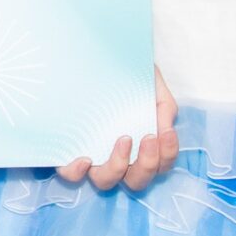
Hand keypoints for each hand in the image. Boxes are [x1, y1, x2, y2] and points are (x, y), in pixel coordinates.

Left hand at [58, 68, 181, 191]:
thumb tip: (165, 130)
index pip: (159, 165)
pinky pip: (71, 174)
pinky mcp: (69, 150)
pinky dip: (78, 172)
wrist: (100, 53)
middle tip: (148, 137)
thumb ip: (163, 107)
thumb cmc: (128, 75)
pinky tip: (85, 159)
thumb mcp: (151, 85)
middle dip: (147, 164)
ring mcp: (94, 155)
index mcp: (141, 144)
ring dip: (118, 167)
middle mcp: (118, 156)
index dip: (167, 155)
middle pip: (136, 181)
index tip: (165, 132)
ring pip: (106, 181)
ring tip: (123, 139)